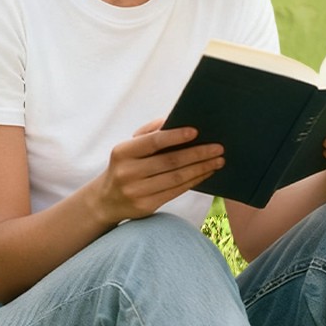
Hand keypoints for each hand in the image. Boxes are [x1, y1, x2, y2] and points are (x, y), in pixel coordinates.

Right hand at [91, 118, 224, 224]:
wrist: (107, 200)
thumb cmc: (126, 166)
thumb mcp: (129, 147)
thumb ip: (149, 132)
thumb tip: (174, 119)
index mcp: (122, 152)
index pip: (153, 142)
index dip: (175, 136)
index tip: (196, 131)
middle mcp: (127, 172)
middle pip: (170, 161)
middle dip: (197, 154)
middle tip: (219, 148)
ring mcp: (136, 191)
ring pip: (177, 177)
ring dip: (201, 168)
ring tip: (219, 160)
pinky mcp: (146, 205)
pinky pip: (177, 190)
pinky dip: (195, 180)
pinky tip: (207, 172)